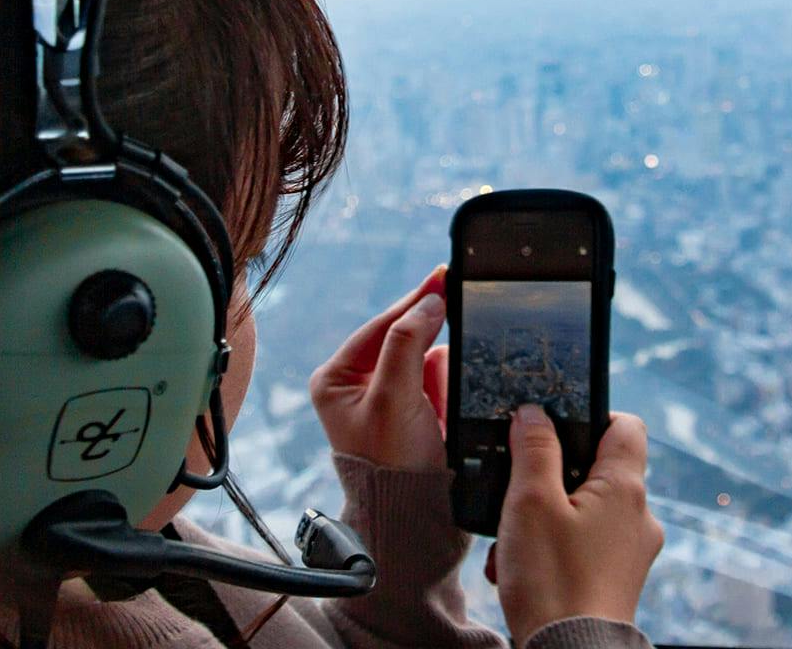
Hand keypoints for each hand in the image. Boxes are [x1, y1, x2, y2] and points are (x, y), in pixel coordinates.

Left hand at [309, 266, 450, 470]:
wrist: (412, 517)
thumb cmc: (390, 465)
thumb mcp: (393, 399)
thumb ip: (408, 344)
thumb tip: (429, 300)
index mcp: (336, 378)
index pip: (381, 325)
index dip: (414, 300)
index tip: (443, 275)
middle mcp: (358, 384)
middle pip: (405, 338)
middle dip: (431, 339)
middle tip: (455, 317)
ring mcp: (388, 398)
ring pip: (427, 358)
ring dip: (440, 369)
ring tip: (441, 395)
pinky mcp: (414, 412)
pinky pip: (438, 380)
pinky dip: (448, 384)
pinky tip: (448, 403)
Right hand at [487, 407, 662, 647]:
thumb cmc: (553, 580)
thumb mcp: (530, 501)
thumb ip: (535, 449)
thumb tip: (534, 413)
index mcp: (626, 488)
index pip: (625, 424)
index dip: (589, 416)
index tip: (552, 429)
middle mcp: (639, 516)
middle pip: (599, 470)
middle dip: (553, 477)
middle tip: (521, 492)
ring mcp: (632, 551)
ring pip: (586, 511)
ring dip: (547, 518)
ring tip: (515, 540)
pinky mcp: (618, 580)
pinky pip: (585, 546)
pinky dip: (555, 548)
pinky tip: (523, 566)